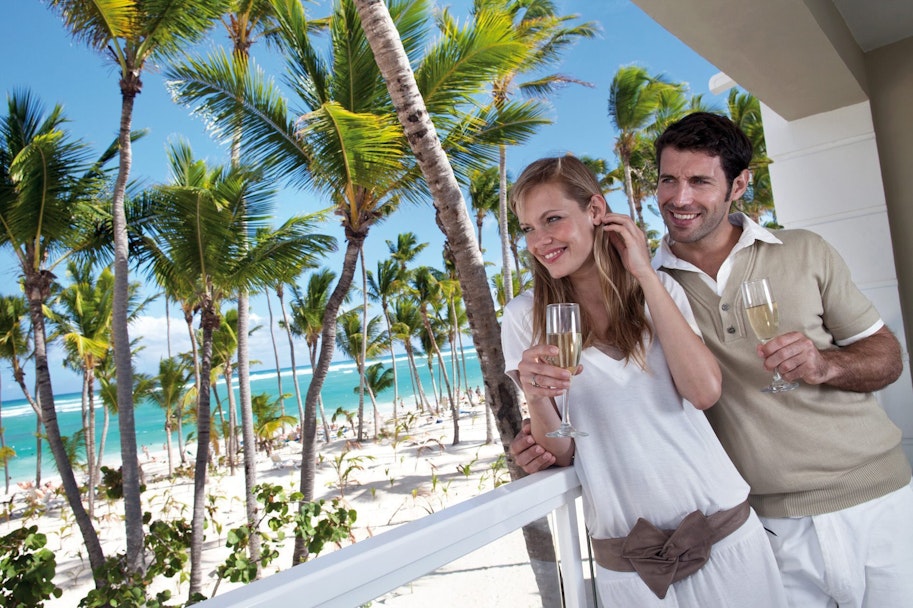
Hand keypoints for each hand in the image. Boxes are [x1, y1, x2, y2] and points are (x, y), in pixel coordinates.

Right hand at [509, 419, 555, 472]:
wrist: (543, 442)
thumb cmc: (534, 434)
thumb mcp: (530, 427)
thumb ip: (527, 425)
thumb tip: (528, 426)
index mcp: (515, 447)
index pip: (515, 447)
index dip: (523, 443)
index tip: (532, 438)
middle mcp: (519, 458)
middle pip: (521, 459)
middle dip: (532, 453)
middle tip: (540, 448)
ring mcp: (527, 466)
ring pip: (529, 467)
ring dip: (539, 460)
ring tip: (548, 454)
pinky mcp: (536, 470)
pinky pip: (540, 470)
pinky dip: (546, 464)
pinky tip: (552, 458)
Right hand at [517, 344, 571, 398]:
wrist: (533, 386)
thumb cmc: (543, 371)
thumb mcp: (551, 364)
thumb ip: (565, 364)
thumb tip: (579, 367)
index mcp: (529, 354)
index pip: (536, 350)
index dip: (546, 350)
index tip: (557, 351)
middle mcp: (525, 365)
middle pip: (541, 368)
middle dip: (556, 372)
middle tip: (568, 374)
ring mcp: (524, 377)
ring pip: (541, 380)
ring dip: (556, 382)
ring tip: (568, 384)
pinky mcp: (527, 389)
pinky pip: (541, 391)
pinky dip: (552, 392)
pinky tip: (561, 391)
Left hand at [600, 212, 651, 279]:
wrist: (642, 272)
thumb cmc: (634, 263)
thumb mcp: (623, 250)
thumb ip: (617, 241)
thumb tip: (609, 234)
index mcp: (637, 234)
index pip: (627, 220)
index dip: (616, 218)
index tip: (606, 220)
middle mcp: (638, 233)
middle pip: (625, 217)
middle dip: (613, 215)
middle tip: (602, 217)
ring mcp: (637, 236)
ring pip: (625, 220)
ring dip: (612, 218)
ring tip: (603, 220)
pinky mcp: (633, 241)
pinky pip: (622, 229)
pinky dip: (613, 227)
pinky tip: (605, 229)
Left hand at [759, 326, 902, 390]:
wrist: (825, 365)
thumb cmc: (803, 356)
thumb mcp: (790, 348)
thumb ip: (774, 348)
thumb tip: (758, 349)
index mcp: (798, 337)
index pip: (778, 341)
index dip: (767, 348)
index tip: (761, 354)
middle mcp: (805, 345)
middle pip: (780, 355)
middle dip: (770, 362)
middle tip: (767, 366)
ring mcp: (809, 357)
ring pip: (785, 366)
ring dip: (779, 370)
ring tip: (781, 370)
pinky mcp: (811, 368)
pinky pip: (792, 374)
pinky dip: (787, 377)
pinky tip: (790, 375)